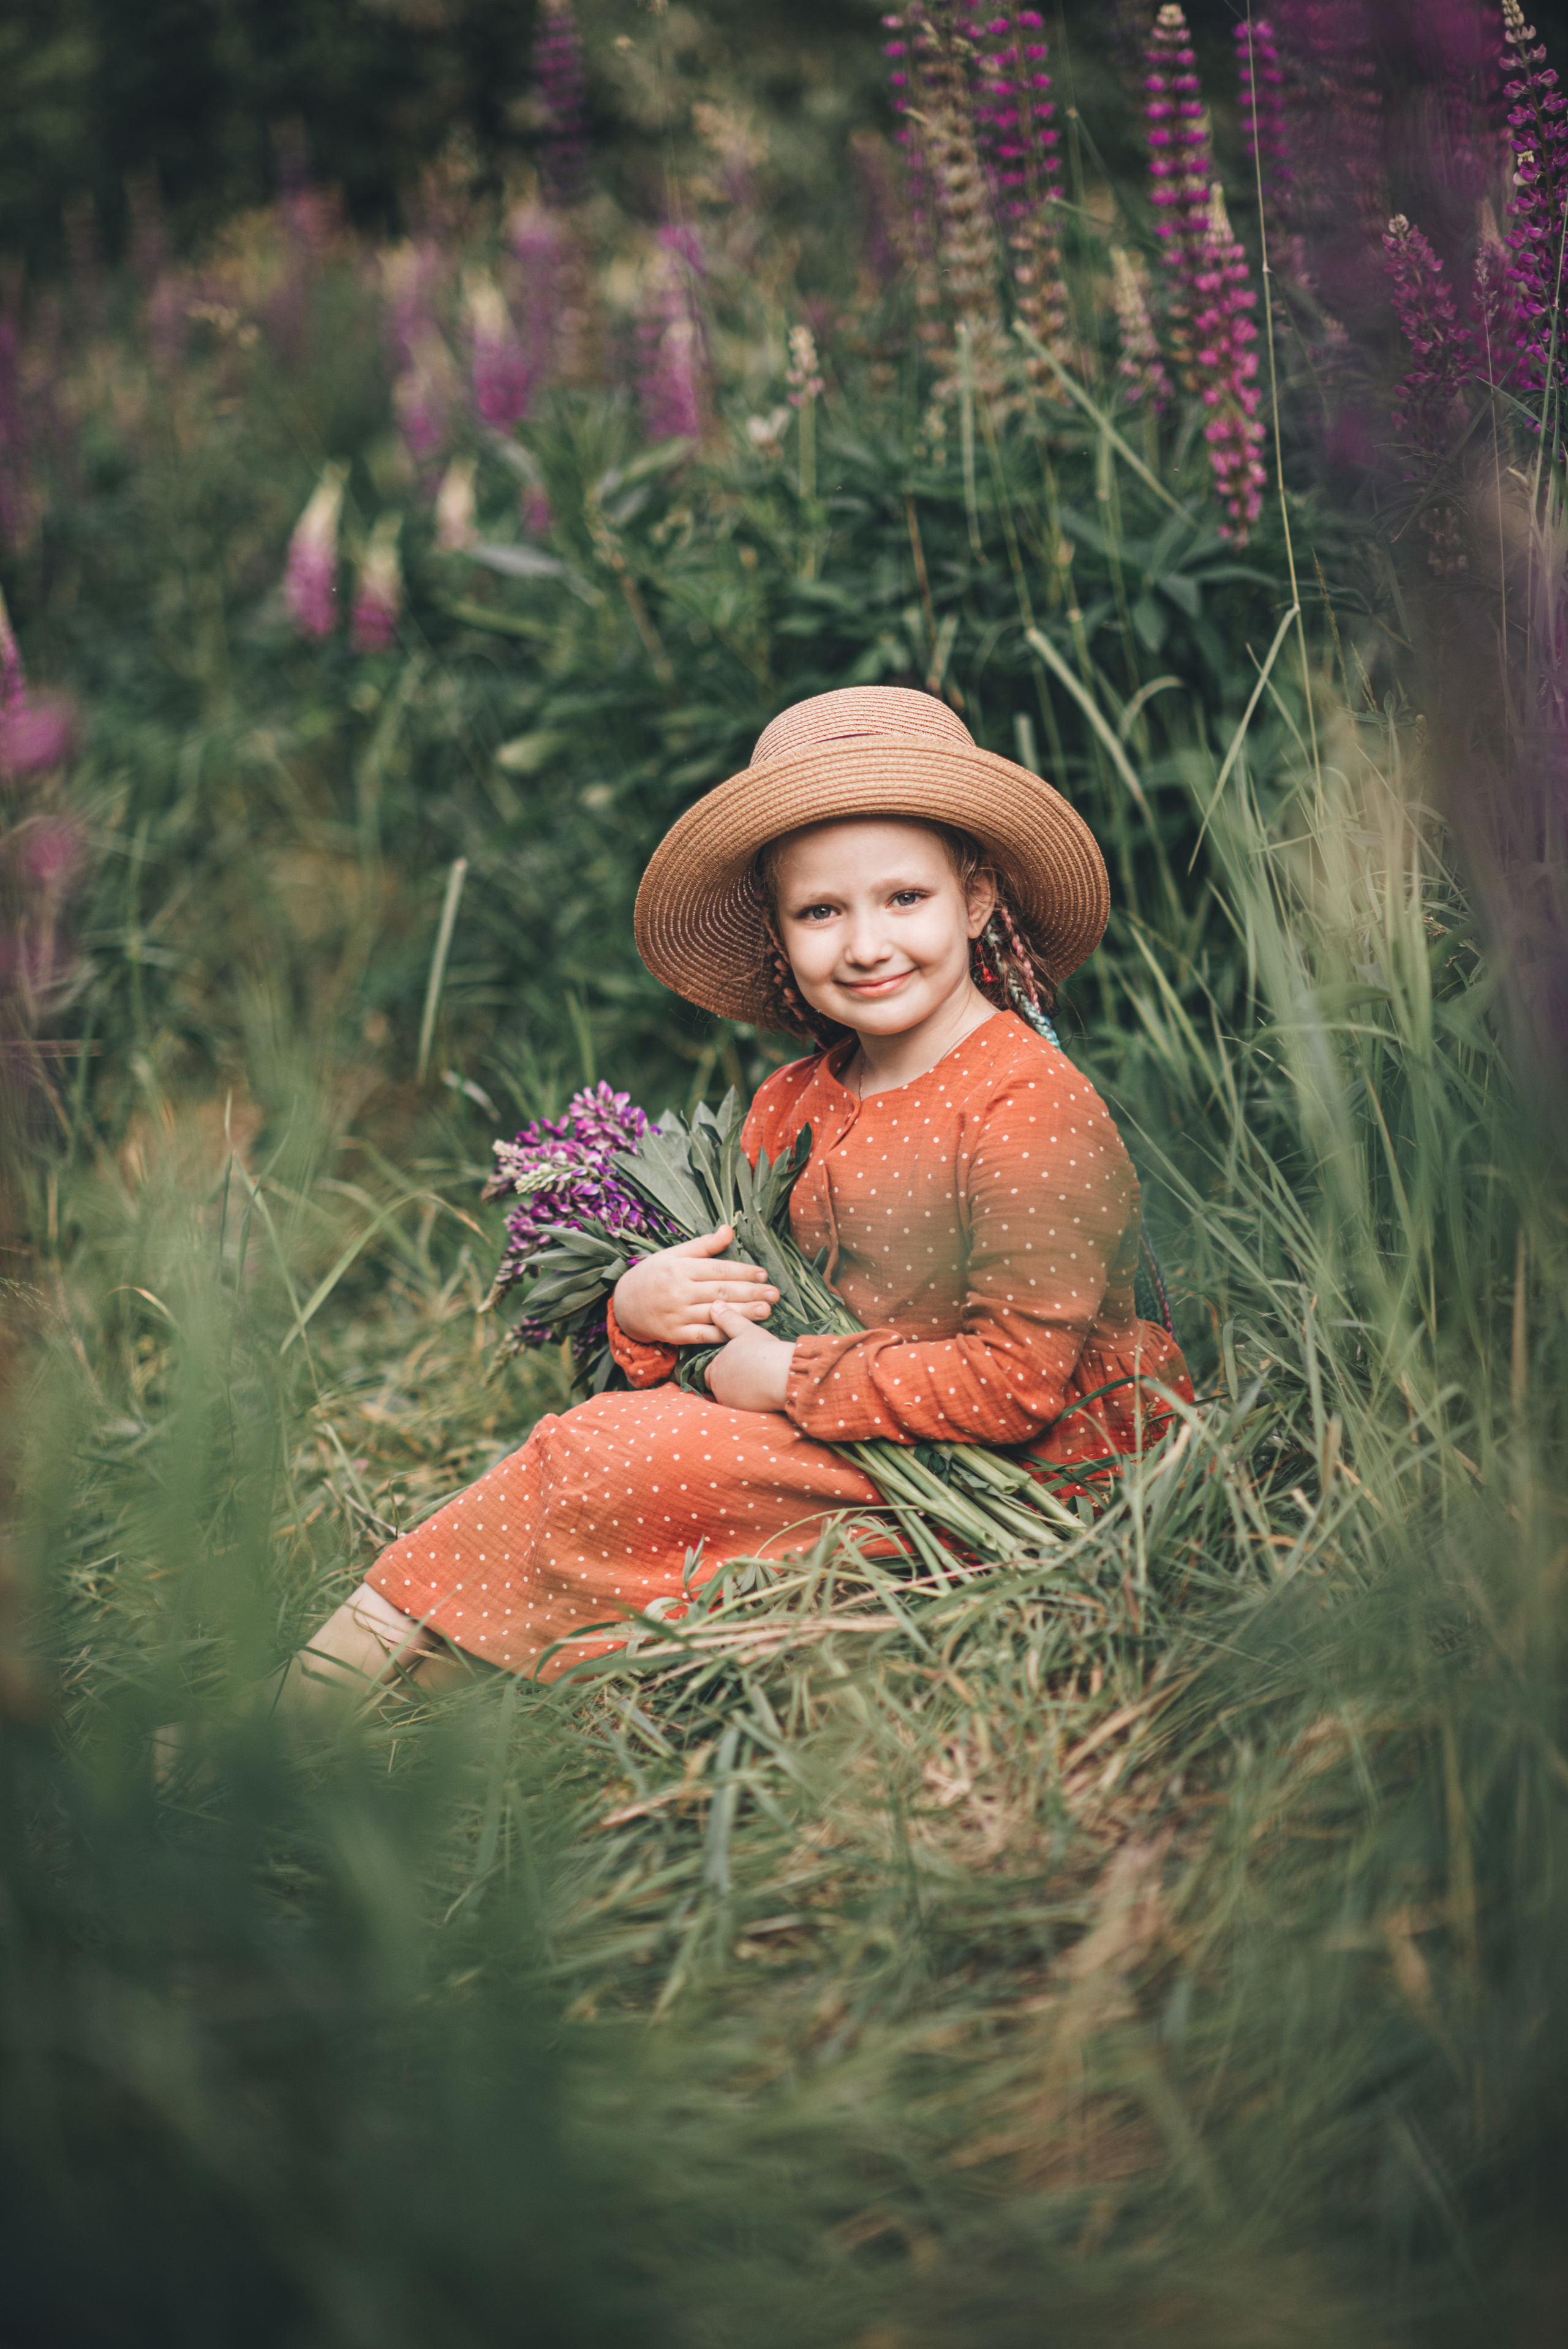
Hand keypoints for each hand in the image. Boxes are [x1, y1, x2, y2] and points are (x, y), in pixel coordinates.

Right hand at [612, 1225, 778, 1347]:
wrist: (623, 1305)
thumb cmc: (652, 1275)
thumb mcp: (673, 1254)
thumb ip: (704, 1245)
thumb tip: (729, 1229)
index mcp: (680, 1268)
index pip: (718, 1270)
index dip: (743, 1272)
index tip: (763, 1274)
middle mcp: (679, 1291)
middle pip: (721, 1292)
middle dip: (751, 1293)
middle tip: (774, 1294)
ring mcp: (676, 1314)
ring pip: (716, 1314)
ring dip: (743, 1313)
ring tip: (766, 1311)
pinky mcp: (675, 1335)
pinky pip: (703, 1335)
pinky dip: (723, 1334)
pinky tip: (742, 1333)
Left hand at [704, 1302, 796, 1411]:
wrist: (783, 1376)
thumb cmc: (763, 1351)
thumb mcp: (744, 1330)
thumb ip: (728, 1320)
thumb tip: (715, 1305)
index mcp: (715, 1368)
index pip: (710, 1370)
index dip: (723, 1365)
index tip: (738, 1362)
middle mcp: (718, 1389)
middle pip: (719, 1385)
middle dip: (730, 1380)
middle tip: (749, 1372)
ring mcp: (731, 1403)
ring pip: (731, 1397)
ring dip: (740, 1391)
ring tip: (757, 1382)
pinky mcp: (745, 1413)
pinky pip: (744, 1407)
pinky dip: (750, 1401)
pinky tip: (762, 1393)